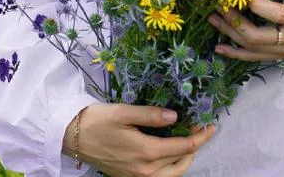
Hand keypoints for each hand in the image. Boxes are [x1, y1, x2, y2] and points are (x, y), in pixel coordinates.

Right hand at [67, 103, 215, 176]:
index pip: (183, 147)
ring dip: (185, 161)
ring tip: (190, 144)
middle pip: (181, 164)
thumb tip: (175, 115)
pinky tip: (170, 155)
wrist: (72, 137)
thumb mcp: (124, 112)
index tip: (210, 126)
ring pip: (172, 175)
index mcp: (145, 152)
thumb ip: (151, 115)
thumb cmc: (97, 121)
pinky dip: (171, 168)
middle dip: (195, 147)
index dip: (200, 136)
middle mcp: (144, 171)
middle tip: (202, 131)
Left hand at [208, 0, 283, 61]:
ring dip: (232, 35)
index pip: (280, 15)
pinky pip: (258, 58)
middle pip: (262, 37)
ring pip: (256, 49)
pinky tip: (220, 47)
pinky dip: (238, 53)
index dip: (259, 6)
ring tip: (213, 19)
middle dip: (236, 22)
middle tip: (220, 4)